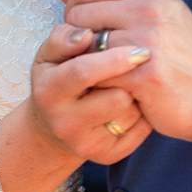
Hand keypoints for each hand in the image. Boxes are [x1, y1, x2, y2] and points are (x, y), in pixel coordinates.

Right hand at [29, 27, 153, 162]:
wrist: (53, 126)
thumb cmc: (57, 78)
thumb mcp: (50, 55)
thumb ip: (64, 38)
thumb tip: (86, 34)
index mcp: (49, 91)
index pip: (83, 72)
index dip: (113, 60)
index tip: (141, 50)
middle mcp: (64, 122)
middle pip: (115, 98)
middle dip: (129, 80)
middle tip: (137, 68)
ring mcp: (85, 144)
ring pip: (130, 113)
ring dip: (136, 96)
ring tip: (126, 87)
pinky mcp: (106, 156)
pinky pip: (139, 130)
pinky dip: (142, 115)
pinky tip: (131, 106)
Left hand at [57, 0, 191, 143]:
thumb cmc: (179, 54)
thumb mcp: (149, 14)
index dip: (78, 13)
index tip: (91, 32)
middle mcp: (148, 7)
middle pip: (78, 15)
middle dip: (78, 38)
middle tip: (94, 57)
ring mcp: (147, 39)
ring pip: (85, 45)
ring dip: (87, 63)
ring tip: (103, 74)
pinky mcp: (144, 72)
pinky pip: (97, 74)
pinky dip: (98, 85)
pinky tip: (112, 89)